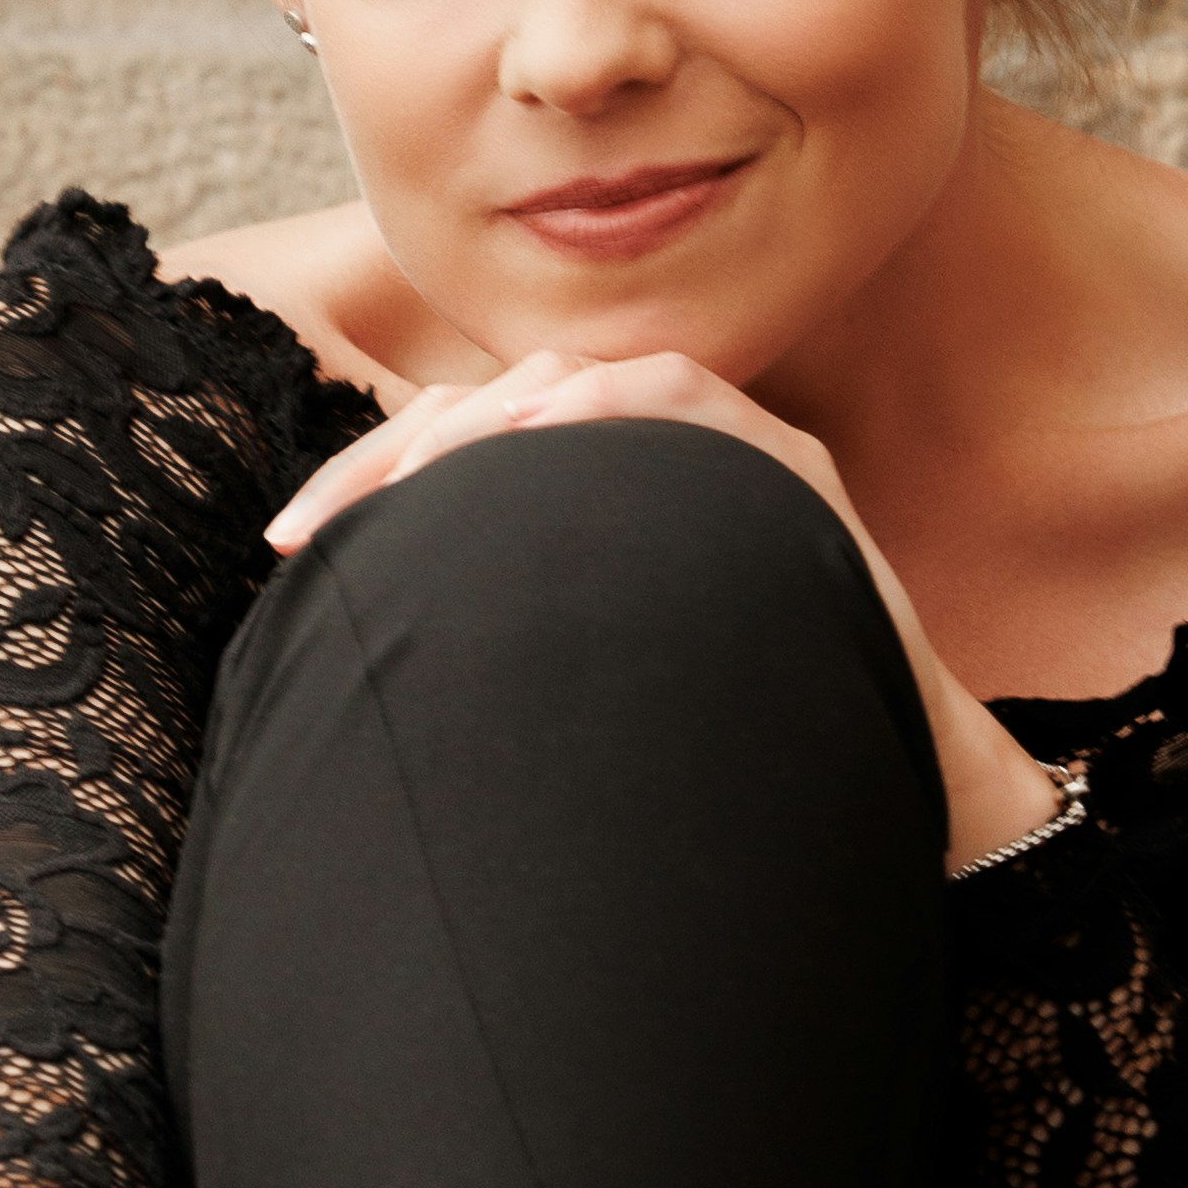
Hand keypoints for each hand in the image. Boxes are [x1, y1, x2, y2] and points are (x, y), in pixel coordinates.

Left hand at [261, 344, 1066, 876]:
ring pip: (572, 387)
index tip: (290, 555)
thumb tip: (357, 705)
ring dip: (470, 430)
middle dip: (390, 461)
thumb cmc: (734, 771)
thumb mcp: (580, 713)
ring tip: (397, 498)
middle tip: (305, 536)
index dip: (370, 490)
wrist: (898, 800)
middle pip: (497, 412)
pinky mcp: (789, 462)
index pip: (468, 462)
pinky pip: (672, 393)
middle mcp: (659, 471)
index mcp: (603, 518)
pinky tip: (516, 452)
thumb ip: (505, 669)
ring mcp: (728, 455)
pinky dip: (587, 411)